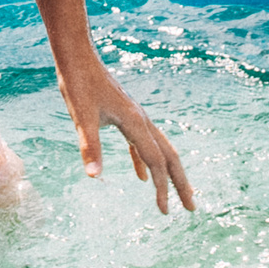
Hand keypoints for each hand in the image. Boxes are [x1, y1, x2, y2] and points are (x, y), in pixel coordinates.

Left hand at [60, 57, 195, 214]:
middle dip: (181, 183)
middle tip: (191, 208)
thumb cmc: (78, 84)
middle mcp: (141, 120)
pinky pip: (141, 144)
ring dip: (168, 173)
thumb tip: (94, 177)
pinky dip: (145, 162)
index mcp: (136, 123)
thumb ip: (90, 147)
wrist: (76, 56)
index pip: (156, 161)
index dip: (162, 188)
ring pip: (159, 149)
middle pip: (169, 156)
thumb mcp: (81, 117)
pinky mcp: (125, 116)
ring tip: (175, 195)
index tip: (164, 211)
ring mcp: (135, 117)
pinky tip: (142, 177)